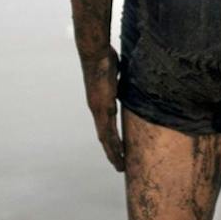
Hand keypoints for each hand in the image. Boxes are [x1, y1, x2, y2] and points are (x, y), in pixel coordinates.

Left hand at [81, 47, 125, 172]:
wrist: (95, 53)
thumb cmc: (104, 59)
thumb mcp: (113, 74)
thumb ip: (118, 81)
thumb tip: (125, 76)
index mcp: (99, 103)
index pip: (105, 127)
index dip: (110, 140)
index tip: (116, 151)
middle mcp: (97, 109)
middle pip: (104, 137)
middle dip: (111, 152)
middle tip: (118, 166)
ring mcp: (98, 109)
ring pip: (105, 138)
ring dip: (112, 153)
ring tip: (119, 166)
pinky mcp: (103, 107)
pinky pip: (108, 129)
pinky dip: (113, 143)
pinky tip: (118, 152)